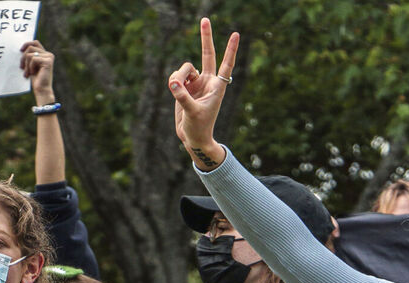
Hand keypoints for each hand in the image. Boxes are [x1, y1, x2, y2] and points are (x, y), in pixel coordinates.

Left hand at [19, 41, 54, 101]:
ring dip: (26, 64)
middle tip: (21, 67)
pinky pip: (33, 59)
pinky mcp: (48, 61)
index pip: (35, 42)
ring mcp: (49, 57)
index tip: (20, 50)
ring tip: (27, 73)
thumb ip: (29, 56)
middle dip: (23, 57)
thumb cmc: (36, 79)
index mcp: (45, 54)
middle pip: (30, 47)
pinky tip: (32, 73)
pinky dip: (30, 67)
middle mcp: (48, 54)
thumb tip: (21, 49)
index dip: (27, 44)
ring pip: (30, 54)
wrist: (41, 90)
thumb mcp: (30, 65)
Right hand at [168, 18, 237, 169]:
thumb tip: (173, 82)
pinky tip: (174, 91)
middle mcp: (208, 81)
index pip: (226, 64)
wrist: (192, 137)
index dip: (231, 49)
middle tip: (205, 19)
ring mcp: (196, 83)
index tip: (236, 34)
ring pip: (184, 68)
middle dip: (205, 37)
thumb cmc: (199, 128)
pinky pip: (176, 76)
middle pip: (207, 54)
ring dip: (178, 76)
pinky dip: (173, 82)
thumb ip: (182, 97)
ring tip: (175, 90)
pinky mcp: (184, 87)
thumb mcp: (192, 112)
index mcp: (217, 87)